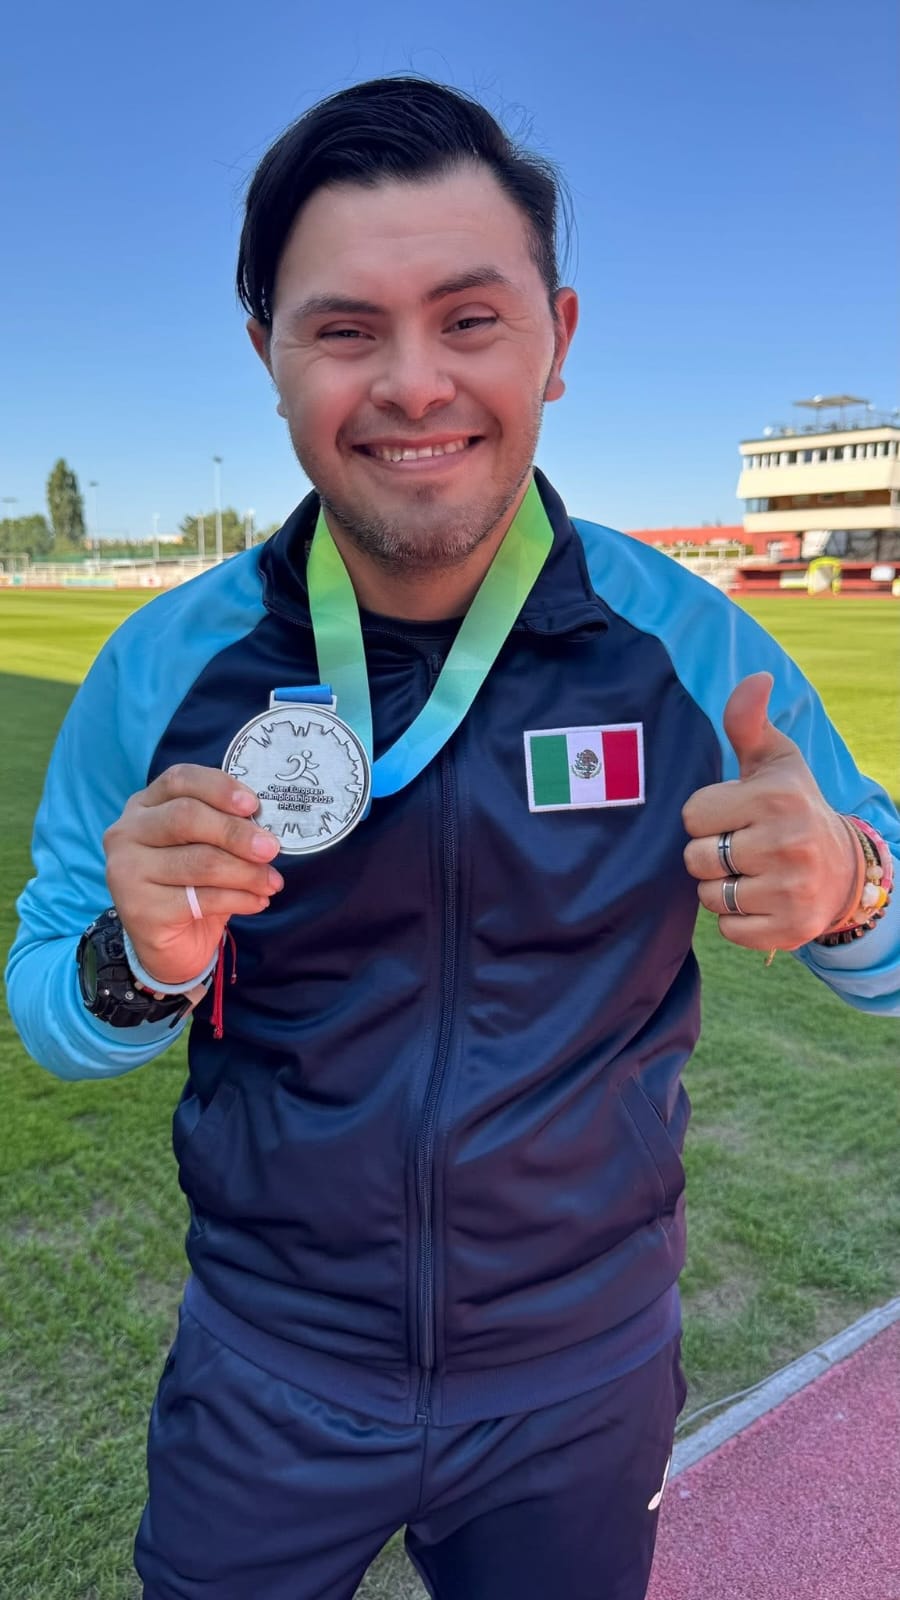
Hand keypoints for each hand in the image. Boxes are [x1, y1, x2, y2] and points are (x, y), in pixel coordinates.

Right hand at [103, 764, 283, 985]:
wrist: (170, 944)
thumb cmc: (191, 885)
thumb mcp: (205, 847)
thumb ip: (223, 827)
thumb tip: (265, 827)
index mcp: (144, 806)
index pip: (179, 780)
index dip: (218, 787)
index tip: (253, 805)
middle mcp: (126, 833)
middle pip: (186, 818)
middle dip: (236, 832)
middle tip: (271, 849)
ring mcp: (127, 871)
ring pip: (199, 861)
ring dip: (246, 872)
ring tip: (272, 882)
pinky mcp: (140, 909)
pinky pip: (202, 898)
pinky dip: (239, 899)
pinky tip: (258, 901)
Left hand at [682, 673, 861, 950]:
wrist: (844, 870)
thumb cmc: (793, 807)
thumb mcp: (775, 762)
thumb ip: (748, 722)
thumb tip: (757, 678)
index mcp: (775, 798)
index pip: (692, 814)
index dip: (707, 816)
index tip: (734, 814)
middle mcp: (786, 844)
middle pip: (695, 857)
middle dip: (710, 853)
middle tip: (741, 846)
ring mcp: (790, 890)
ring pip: (708, 896)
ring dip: (721, 887)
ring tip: (751, 872)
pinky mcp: (789, 929)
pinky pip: (728, 929)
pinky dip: (737, 919)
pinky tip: (761, 899)